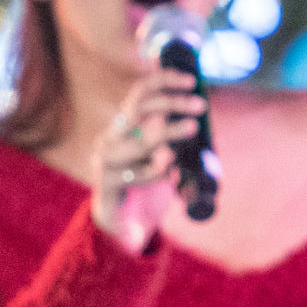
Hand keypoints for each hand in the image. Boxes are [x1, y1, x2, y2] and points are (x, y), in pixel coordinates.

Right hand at [89, 55, 205, 253]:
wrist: (121, 225)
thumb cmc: (146, 185)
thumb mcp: (164, 154)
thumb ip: (176, 136)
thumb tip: (201, 112)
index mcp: (123, 126)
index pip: (140, 93)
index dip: (164, 80)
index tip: (193, 80)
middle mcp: (110, 138)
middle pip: (138, 109)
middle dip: (172, 103)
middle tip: (201, 105)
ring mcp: (106, 161)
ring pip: (140, 141)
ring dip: (169, 132)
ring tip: (193, 128)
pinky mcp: (107, 184)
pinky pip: (135, 174)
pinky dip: (157, 171)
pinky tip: (173, 173)